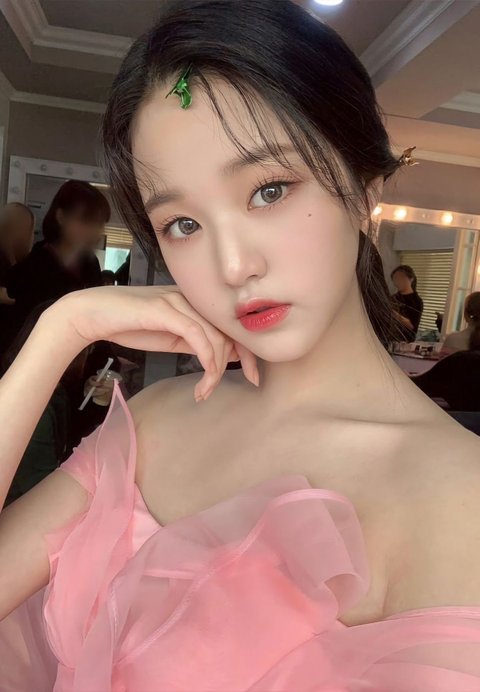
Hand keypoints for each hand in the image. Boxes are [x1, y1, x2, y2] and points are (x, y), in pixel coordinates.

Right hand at [48, 285, 258, 401]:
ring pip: (216, 338)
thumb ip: (196, 341)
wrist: (94, 314)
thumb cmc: (129, 324)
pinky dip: (206, 362)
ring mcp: (179, 302)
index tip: (254, 375)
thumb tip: (223, 354)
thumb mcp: (171, 336)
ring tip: (206, 391)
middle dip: (244, 359)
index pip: (231, 325)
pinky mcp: (167, 310)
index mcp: (195, 303)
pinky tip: (203, 380)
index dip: (248, 349)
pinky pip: (198, 337)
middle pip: (231, 330)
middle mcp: (192, 299)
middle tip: (250, 382)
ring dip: (216, 370)